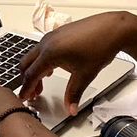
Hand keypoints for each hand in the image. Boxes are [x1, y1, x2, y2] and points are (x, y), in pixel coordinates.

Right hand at [18, 12, 134, 113]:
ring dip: (34, 70)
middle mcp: (47, 42)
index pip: (31, 74)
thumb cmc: (99, 45)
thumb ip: (74, 94)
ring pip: (34, 55)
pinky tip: (52, 68)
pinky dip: (41, 61)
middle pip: (26, 63)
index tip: (23, 98)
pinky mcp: (58, 33)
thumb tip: (70, 108)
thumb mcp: (85, 75)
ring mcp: (52, 36)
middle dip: (27, 80)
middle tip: (32, 94)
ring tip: (42, 84)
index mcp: (50, 53)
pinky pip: (42, 48)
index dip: (26, 89)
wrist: (112, 28)